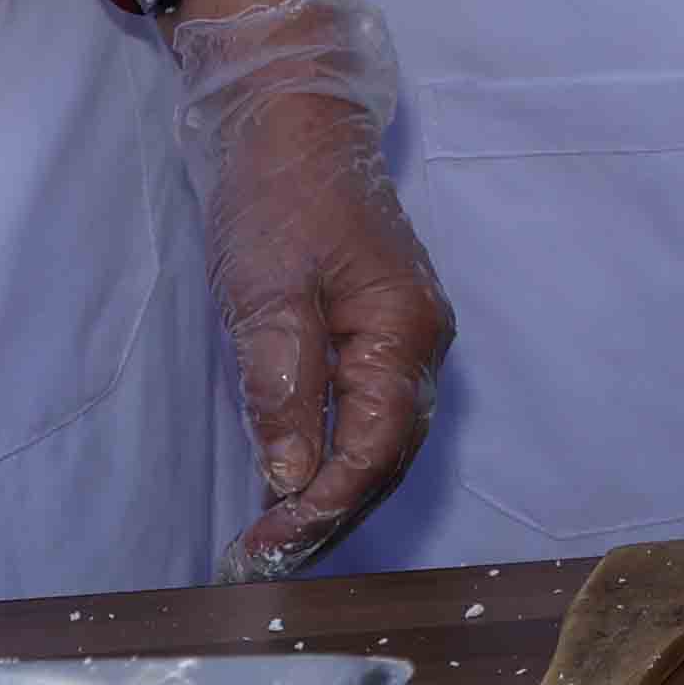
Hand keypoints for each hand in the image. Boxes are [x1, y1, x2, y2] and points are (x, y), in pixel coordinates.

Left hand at [167, 0, 450, 576]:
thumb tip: (288, 476)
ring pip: (380, 441)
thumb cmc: (277, 197)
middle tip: (263, 561)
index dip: (323, 508)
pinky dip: (333, 458)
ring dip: (332, 495)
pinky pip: (368, 414)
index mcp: (402, 331)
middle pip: (386, 456)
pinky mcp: (379, 332)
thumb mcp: (266, 291)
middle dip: (329, 516)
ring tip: (276, 539)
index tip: (267, 547)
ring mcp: (405, 337)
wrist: (289, 123)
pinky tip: (295, 482)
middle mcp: (420, 343)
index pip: (373, 449)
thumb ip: (283, 385)